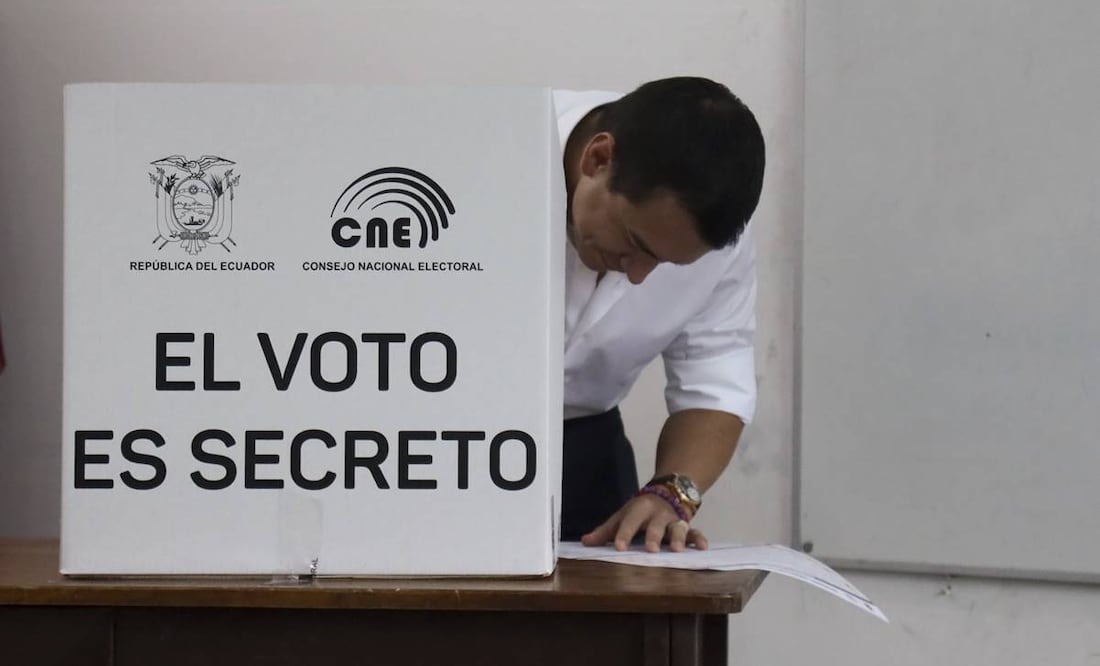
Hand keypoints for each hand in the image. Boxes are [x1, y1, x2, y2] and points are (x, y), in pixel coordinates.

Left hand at [580, 493, 708, 552]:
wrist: (668, 490)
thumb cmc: (640, 511)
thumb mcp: (622, 516)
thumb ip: (605, 531)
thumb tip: (585, 543)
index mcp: (639, 510)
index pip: (629, 522)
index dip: (624, 534)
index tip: (618, 547)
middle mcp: (658, 514)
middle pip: (655, 525)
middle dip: (653, 536)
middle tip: (651, 549)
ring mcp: (674, 520)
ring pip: (678, 528)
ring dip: (679, 538)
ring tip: (677, 550)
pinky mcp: (687, 526)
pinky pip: (695, 532)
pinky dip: (699, 539)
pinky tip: (702, 547)